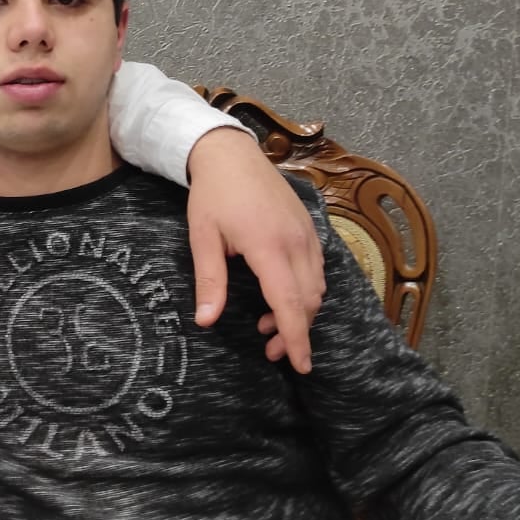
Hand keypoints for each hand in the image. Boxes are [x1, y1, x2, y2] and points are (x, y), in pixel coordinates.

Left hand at [185, 127, 325, 372]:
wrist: (231, 153)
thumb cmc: (213, 194)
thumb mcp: (202, 237)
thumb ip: (210, 280)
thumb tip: (206, 321)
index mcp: (269, 246)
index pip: (290, 303)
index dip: (296, 339)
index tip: (300, 366)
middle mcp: (297, 242)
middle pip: (309, 301)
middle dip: (295, 332)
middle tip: (269, 350)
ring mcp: (307, 234)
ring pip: (317, 288)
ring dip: (299, 312)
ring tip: (268, 325)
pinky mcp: (310, 229)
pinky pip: (317, 270)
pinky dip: (305, 291)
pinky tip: (281, 295)